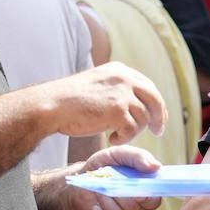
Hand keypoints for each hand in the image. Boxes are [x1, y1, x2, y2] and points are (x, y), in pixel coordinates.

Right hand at [41, 62, 167, 144]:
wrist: (51, 105)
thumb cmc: (69, 100)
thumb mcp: (97, 84)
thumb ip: (117, 89)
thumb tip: (138, 104)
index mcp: (120, 70)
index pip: (148, 86)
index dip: (155, 103)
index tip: (157, 117)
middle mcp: (124, 78)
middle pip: (155, 99)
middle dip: (159, 117)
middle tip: (158, 132)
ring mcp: (122, 94)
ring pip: (143, 119)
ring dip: (132, 132)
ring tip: (115, 135)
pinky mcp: (118, 111)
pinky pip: (132, 130)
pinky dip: (124, 138)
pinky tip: (111, 139)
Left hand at [70, 146, 162, 209]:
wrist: (82, 179)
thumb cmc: (106, 165)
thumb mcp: (120, 154)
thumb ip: (138, 157)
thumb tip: (155, 166)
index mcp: (150, 189)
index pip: (157, 196)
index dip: (149, 191)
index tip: (138, 181)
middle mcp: (143, 206)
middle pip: (141, 205)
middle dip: (126, 190)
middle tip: (115, 179)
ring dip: (113, 196)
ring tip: (104, 185)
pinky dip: (105, 203)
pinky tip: (100, 195)